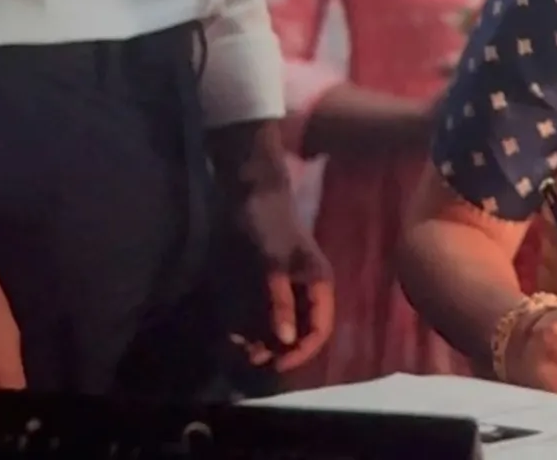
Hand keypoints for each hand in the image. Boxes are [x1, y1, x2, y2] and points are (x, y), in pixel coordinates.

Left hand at [211, 120, 336, 370]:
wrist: (252, 190)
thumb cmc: (267, 224)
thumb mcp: (273, 265)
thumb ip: (280, 303)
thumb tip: (287, 341)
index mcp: (319, 284)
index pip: (320, 329)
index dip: (301, 352)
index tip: (275, 365)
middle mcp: (309, 288)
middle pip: (301, 330)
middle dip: (279, 349)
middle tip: (251, 359)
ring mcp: (291, 285)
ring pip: (284, 323)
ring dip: (265, 339)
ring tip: (241, 348)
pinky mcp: (273, 281)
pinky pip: (269, 311)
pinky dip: (255, 324)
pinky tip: (237, 331)